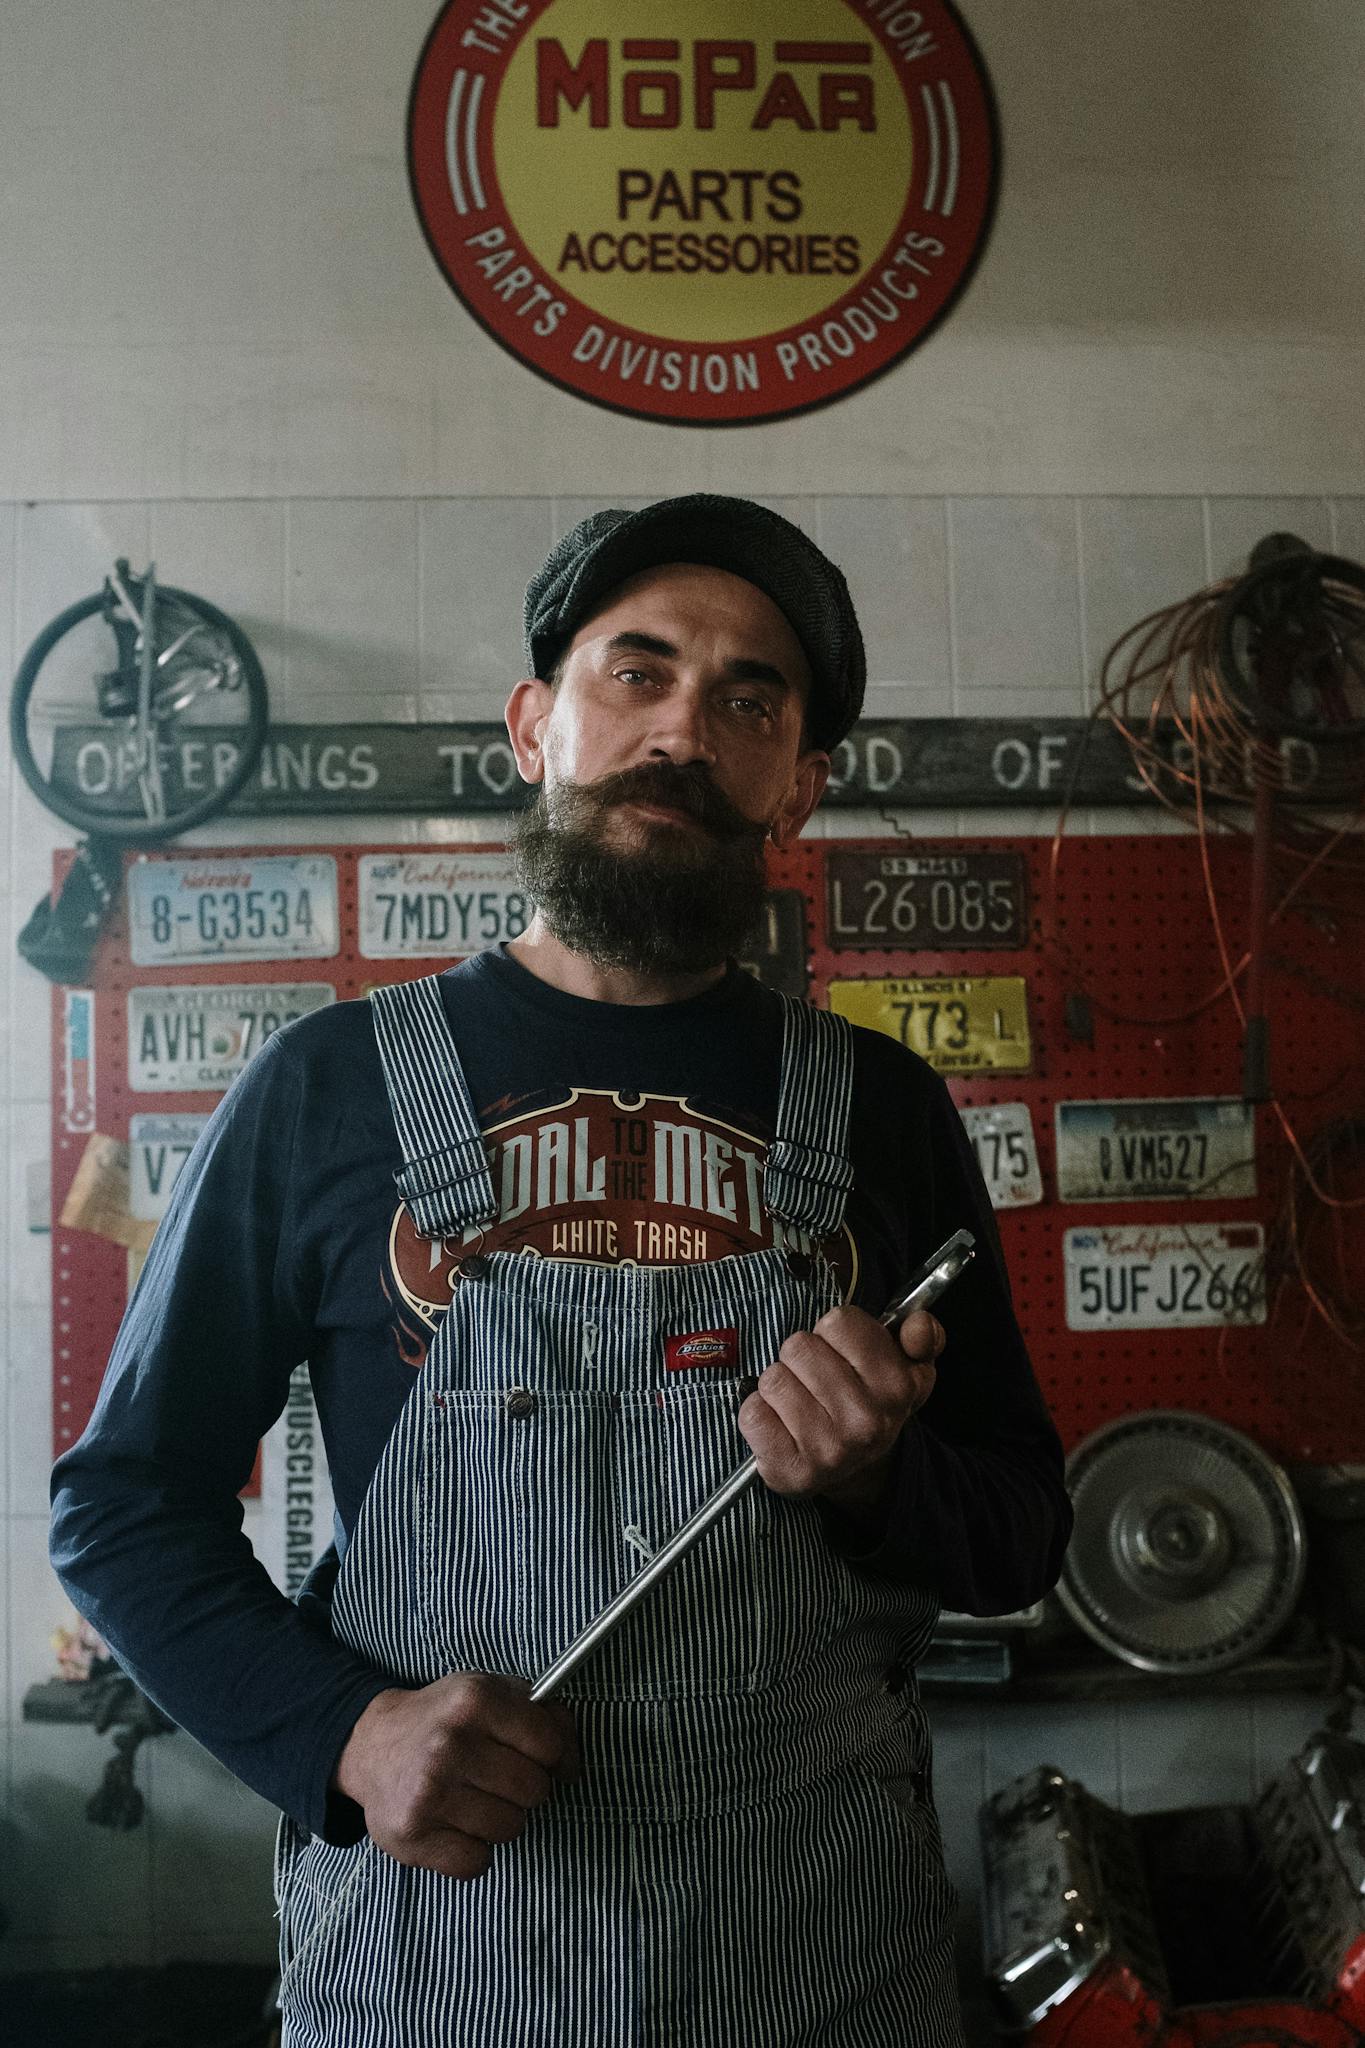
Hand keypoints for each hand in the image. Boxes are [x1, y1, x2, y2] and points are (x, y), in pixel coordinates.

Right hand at [333, 1671, 579, 1879]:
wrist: (372, 1745)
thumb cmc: (444, 1720)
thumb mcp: (489, 1692)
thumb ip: (539, 1712)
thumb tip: (571, 1754)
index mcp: (474, 1701)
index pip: (549, 1744)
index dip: (557, 1757)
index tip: (549, 1762)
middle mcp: (450, 1744)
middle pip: (534, 1791)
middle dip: (526, 1789)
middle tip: (501, 1779)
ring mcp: (429, 1793)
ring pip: (509, 1828)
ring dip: (500, 1820)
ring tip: (474, 1798)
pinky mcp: (411, 1836)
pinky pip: (476, 1863)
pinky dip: (473, 1852)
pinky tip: (455, 1824)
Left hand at [738, 1305, 943, 1506]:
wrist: (857, 1470)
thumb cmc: (872, 1403)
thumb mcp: (909, 1366)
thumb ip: (922, 1335)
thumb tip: (919, 1323)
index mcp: (897, 1387)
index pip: (839, 1321)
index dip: (834, 1332)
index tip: (844, 1352)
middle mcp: (867, 1421)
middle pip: (799, 1346)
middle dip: (802, 1357)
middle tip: (818, 1380)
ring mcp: (829, 1450)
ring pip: (773, 1378)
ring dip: (780, 1384)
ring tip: (801, 1402)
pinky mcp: (792, 1469)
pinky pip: (752, 1413)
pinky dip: (758, 1412)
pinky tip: (780, 1423)